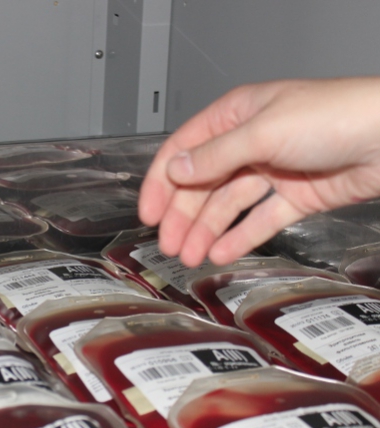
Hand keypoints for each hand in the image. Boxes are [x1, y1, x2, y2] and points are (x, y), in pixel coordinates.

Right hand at [139, 77, 379, 265]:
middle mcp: (250, 143)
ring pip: (228, 206)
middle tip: (167, 245)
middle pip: (203, 184)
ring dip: (207, 232)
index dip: (162, 183)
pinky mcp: (296, 196)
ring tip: (190, 257)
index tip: (148, 213)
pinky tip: (222, 253)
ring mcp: (273, 171)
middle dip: (182, 216)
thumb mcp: (262, 132)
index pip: (184, 152)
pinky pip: (260, 220)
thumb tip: (175, 171)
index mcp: (236, 116)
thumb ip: (215, 156)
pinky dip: (240, 237)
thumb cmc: (335, 116)